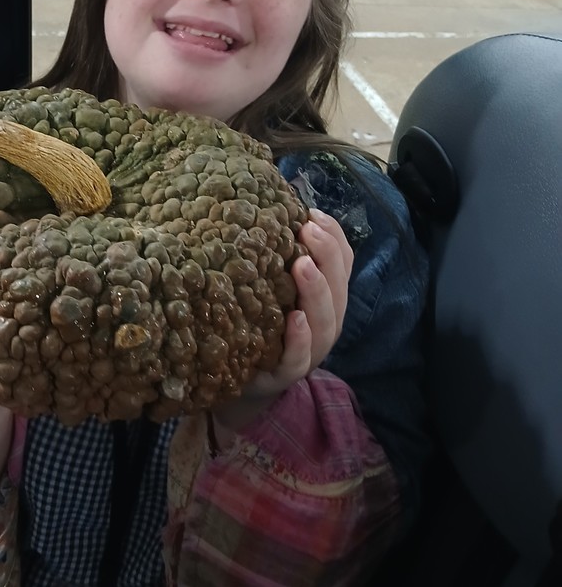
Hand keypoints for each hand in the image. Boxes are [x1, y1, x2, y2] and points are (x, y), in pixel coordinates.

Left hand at [213, 208, 352, 437]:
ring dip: (316, 290)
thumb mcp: (273, 285)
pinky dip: (300, 338)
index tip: (313, 215)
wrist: (243, 380)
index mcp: (326, 296)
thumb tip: (271, 207)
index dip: (334, 237)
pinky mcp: (285, 373)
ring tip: (302, 265)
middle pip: (338, 287)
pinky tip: (294, 318)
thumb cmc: (260, 321)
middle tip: (307, 230)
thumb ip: (280, 255)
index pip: (343, 262)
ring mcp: (310, 350)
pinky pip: (299, 357)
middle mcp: (325, 321)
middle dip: (327, 256)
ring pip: (325, 320)